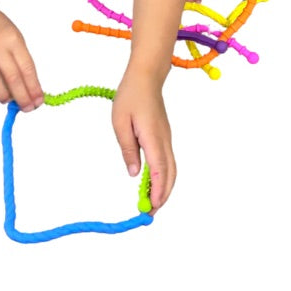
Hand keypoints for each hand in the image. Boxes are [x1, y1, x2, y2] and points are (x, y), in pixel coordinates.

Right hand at [0, 0, 43, 110]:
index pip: (27, 68)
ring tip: (8, 99)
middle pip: (12, 78)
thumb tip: (29, 90)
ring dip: (3, 96)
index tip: (38, 102)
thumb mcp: (14, 37)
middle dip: (22, 97)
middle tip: (27, 108)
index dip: (34, 88)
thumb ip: (20, 61)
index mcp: (12, 39)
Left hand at [111, 69, 174, 212]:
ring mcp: (166, 139)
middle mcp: (164, 141)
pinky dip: (163, 177)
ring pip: (171, 170)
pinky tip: (151, 183)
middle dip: (162, 196)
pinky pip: (167, 161)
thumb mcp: (120, 122)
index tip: (150, 209)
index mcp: (153, 137)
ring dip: (163, 188)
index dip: (157, 192)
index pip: (159, 171)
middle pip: (170, 175)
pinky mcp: (164, 137)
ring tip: (150, 204)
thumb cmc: (130, 96)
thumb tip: (133, 174)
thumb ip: (127, 149)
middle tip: (149, 214)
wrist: (146, 77)